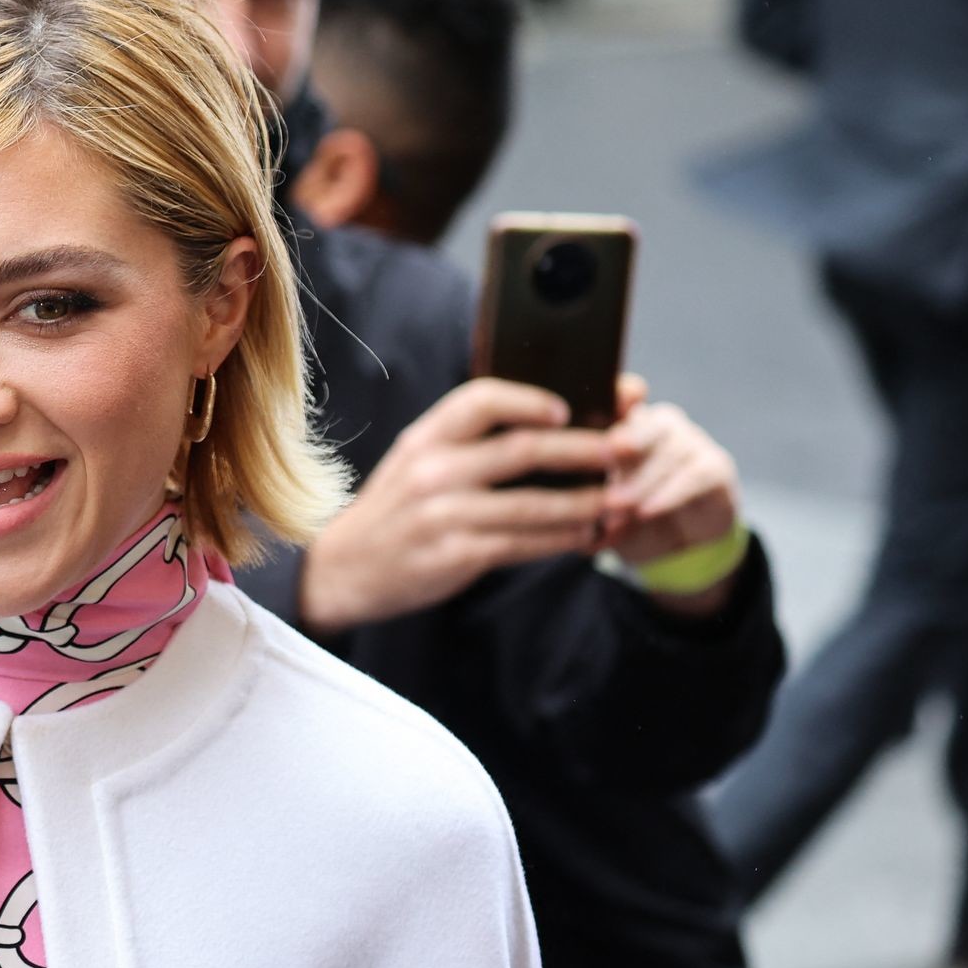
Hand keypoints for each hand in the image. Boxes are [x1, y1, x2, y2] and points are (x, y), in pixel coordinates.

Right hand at [299, 378, 613, 631]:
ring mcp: (443, 514)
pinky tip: (586, 536)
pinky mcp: (455, 555)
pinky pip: (523, 544)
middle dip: (583, 449)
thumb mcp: (414, 462)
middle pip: (522, 449)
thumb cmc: (393, 511)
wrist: (343, 569)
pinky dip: (561, 540)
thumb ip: (465, 444)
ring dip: (585, 502)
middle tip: (625, 449)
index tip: (567, 409)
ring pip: (532, 504)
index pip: (480, 399)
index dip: (529, 399)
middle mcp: (432, 470)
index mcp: (425, 438)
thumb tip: (544, 426)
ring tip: (620, 500)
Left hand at [601, 374, 744, 615]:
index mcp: (622, 424)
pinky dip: (669, 494)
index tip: (602, 402)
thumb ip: (585, 496)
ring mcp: (690, 442)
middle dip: (627, 438)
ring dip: (640, 481)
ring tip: (615, 505)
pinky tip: (647, 511)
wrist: (676, 544)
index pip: (622, 397)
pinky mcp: (715, 467)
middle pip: (647, 421)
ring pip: (669, 450)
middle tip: (607, 454)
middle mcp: (657, 425)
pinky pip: (695, 475)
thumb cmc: (625, 517)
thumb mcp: (598, 507)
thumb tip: (565, 506)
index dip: (618, 393)